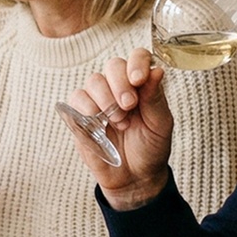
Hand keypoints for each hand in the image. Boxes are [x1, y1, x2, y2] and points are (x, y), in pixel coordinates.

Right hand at [66, 49, 173, 208]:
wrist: (134, 178)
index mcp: (142, 85)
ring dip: (105, 99)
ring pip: (94, 80)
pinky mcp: (80, 113)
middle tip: (128, 105)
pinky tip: (99, 122)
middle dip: (120, 83)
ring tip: (119, 122)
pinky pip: (76, 98)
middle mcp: (119, 87)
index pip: (137, 58)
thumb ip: (155, 98)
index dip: (137, 62)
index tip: (139, 79)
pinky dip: (86, 107)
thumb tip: (157, 70)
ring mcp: (98, 99)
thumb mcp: (160, 125)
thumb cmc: (150, 149)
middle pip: (113, 65)